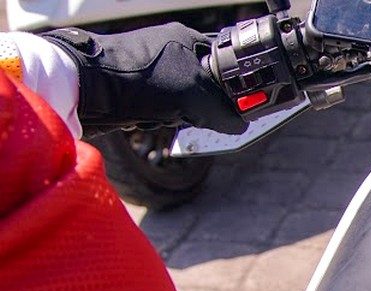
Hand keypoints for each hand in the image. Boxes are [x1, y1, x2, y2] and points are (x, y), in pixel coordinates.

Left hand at [41, 23, 247, 134]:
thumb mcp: (194, 94)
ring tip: (163, 112)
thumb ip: (223, 111)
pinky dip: (157, 117)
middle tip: (191, 112)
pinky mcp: (136, 90)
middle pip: (206, 89)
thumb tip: (240, 124)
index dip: (233, 89)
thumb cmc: (136, 78)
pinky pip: (161, 110)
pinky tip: (147, 116)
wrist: (86, 88)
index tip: (237, 108)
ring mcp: (152, 71)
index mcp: (188, 41)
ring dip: (177, 115)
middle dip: (200, 108)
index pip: (226, 66)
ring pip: (183, 103)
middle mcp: (170, 52)